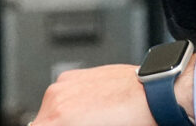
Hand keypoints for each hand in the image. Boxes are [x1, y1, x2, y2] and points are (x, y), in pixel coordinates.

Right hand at [30, 63, 155, 125]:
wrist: (153, 94)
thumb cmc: (131, 119)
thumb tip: (67, 123)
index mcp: (57, 118)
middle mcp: (55, 97)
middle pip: (42, 121)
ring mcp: (64, 83)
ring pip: (49, 110)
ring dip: (61, 119)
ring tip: (90, 121)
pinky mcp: (74, 75)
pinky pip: (61, 95)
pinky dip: (68, 104)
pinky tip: (90, 109)